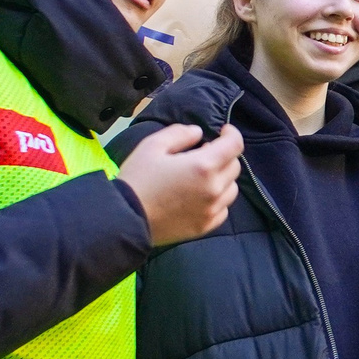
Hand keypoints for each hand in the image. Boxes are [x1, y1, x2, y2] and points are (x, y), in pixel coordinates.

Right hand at [119, 123, 242, 246]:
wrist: (125, 219)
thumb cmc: (138, 178)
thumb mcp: (152, 146)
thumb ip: (179, 134)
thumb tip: (198, 133)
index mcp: (203, 166)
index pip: (234, 145)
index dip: (232, 134)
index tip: (223, 131)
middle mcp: (214, 189)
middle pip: (234, 166)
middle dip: (224, 155)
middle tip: (204, 153)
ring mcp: (211, 210)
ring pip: (232, 189)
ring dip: (223, 178)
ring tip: (203, 176)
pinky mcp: (205, 227)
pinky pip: (223, 209)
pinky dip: (218, 200)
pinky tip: (201, 196)